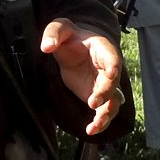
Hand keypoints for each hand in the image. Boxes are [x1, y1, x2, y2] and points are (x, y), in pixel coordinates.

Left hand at [40, 18, 123, 134]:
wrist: (74, 48)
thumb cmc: (71, 37)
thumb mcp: (61, 28)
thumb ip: (54, 33)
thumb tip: (46, 46)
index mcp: (103, 49)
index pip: (112, 57)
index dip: (114, 66)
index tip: (111, 74)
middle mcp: (109, 69)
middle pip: (113, 83)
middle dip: (105, 93)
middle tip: (93, 103)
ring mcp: (105, 85)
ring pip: (113, 102)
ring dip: (107, 114)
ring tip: (95, 125)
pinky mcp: (98, 97)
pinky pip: (104, 112)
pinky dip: (100, 123)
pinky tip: (90, 131)